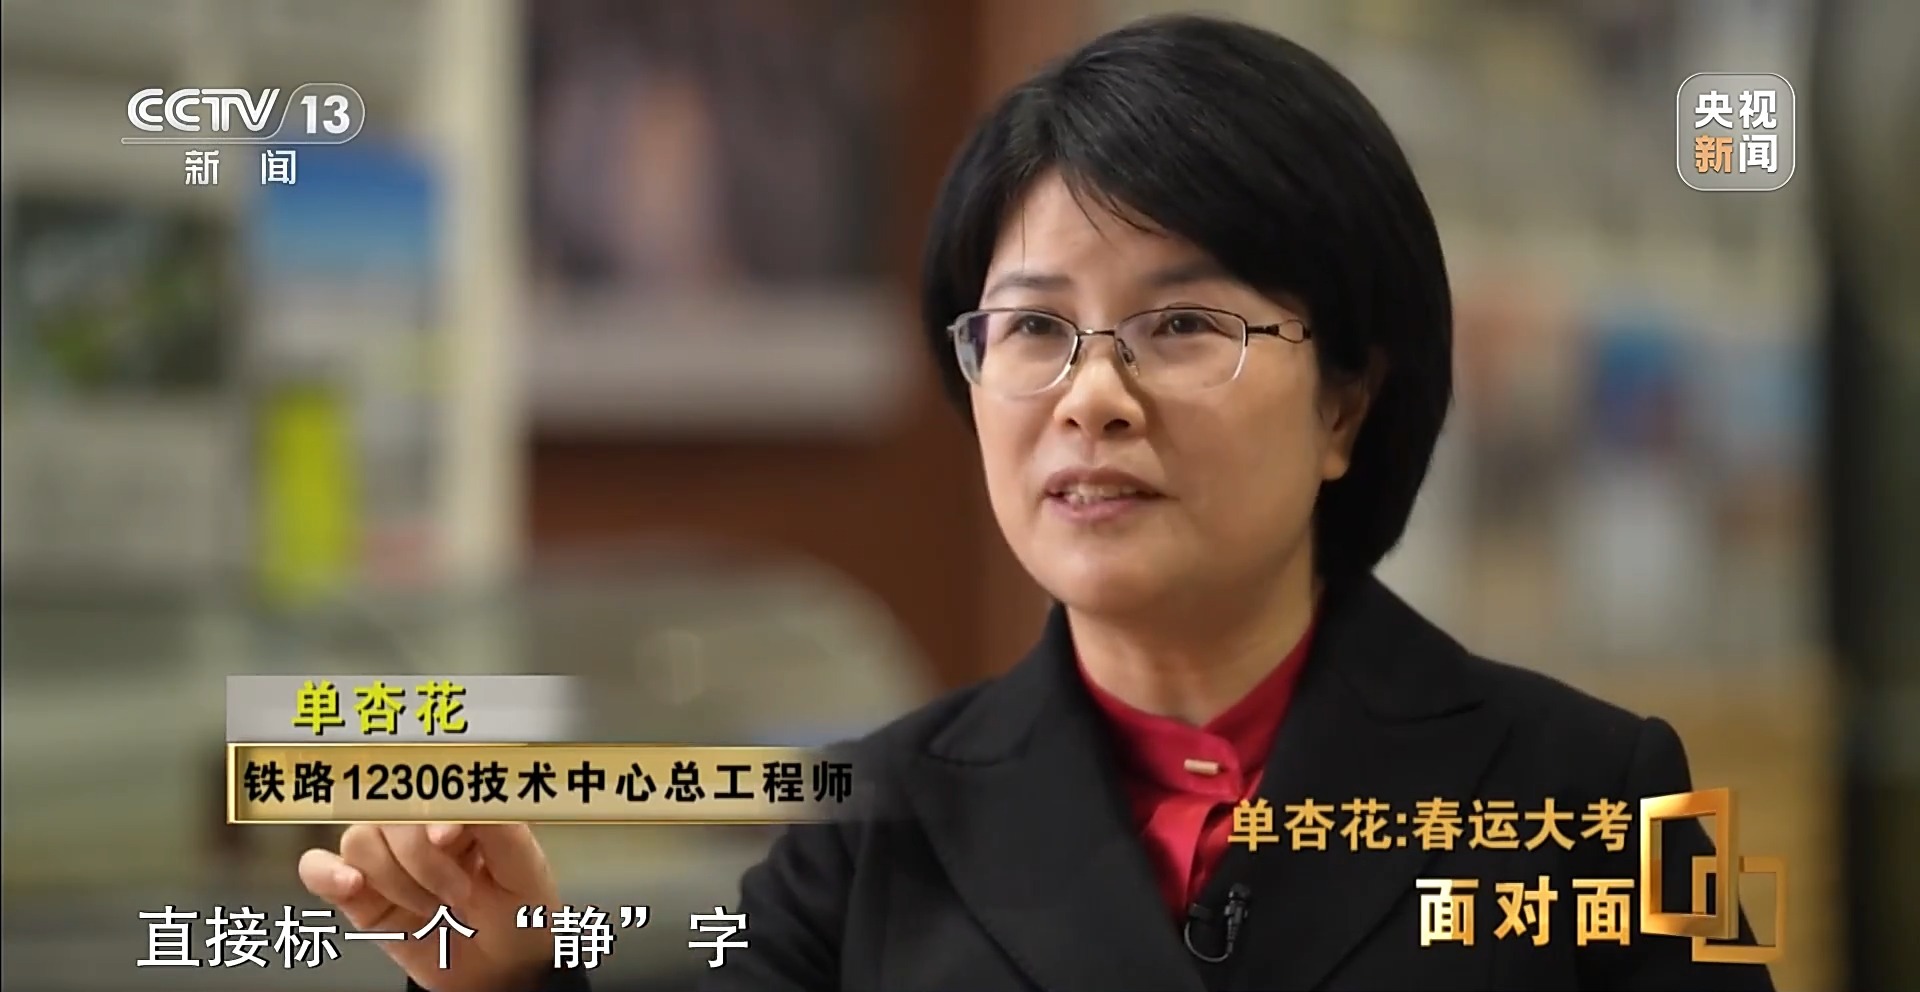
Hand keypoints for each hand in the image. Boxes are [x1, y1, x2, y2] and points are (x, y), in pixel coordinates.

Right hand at [300, 824, 558, 991]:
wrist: (501, 973)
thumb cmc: (518, 915)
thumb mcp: (524, 870)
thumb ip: (499, 829)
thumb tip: (450, 814)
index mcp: (459, 809)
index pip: (427, 786)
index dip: (430, 809)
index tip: (448, 839)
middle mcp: (417, 827)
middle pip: (388, 813)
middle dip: (421, 858)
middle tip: (458, 893)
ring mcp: (385, 859)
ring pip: (359, 840)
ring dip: (396, 879)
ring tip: (432, 907)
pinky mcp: (359, 896)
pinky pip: (317, 869)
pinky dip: (326, 873)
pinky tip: (351, 885)